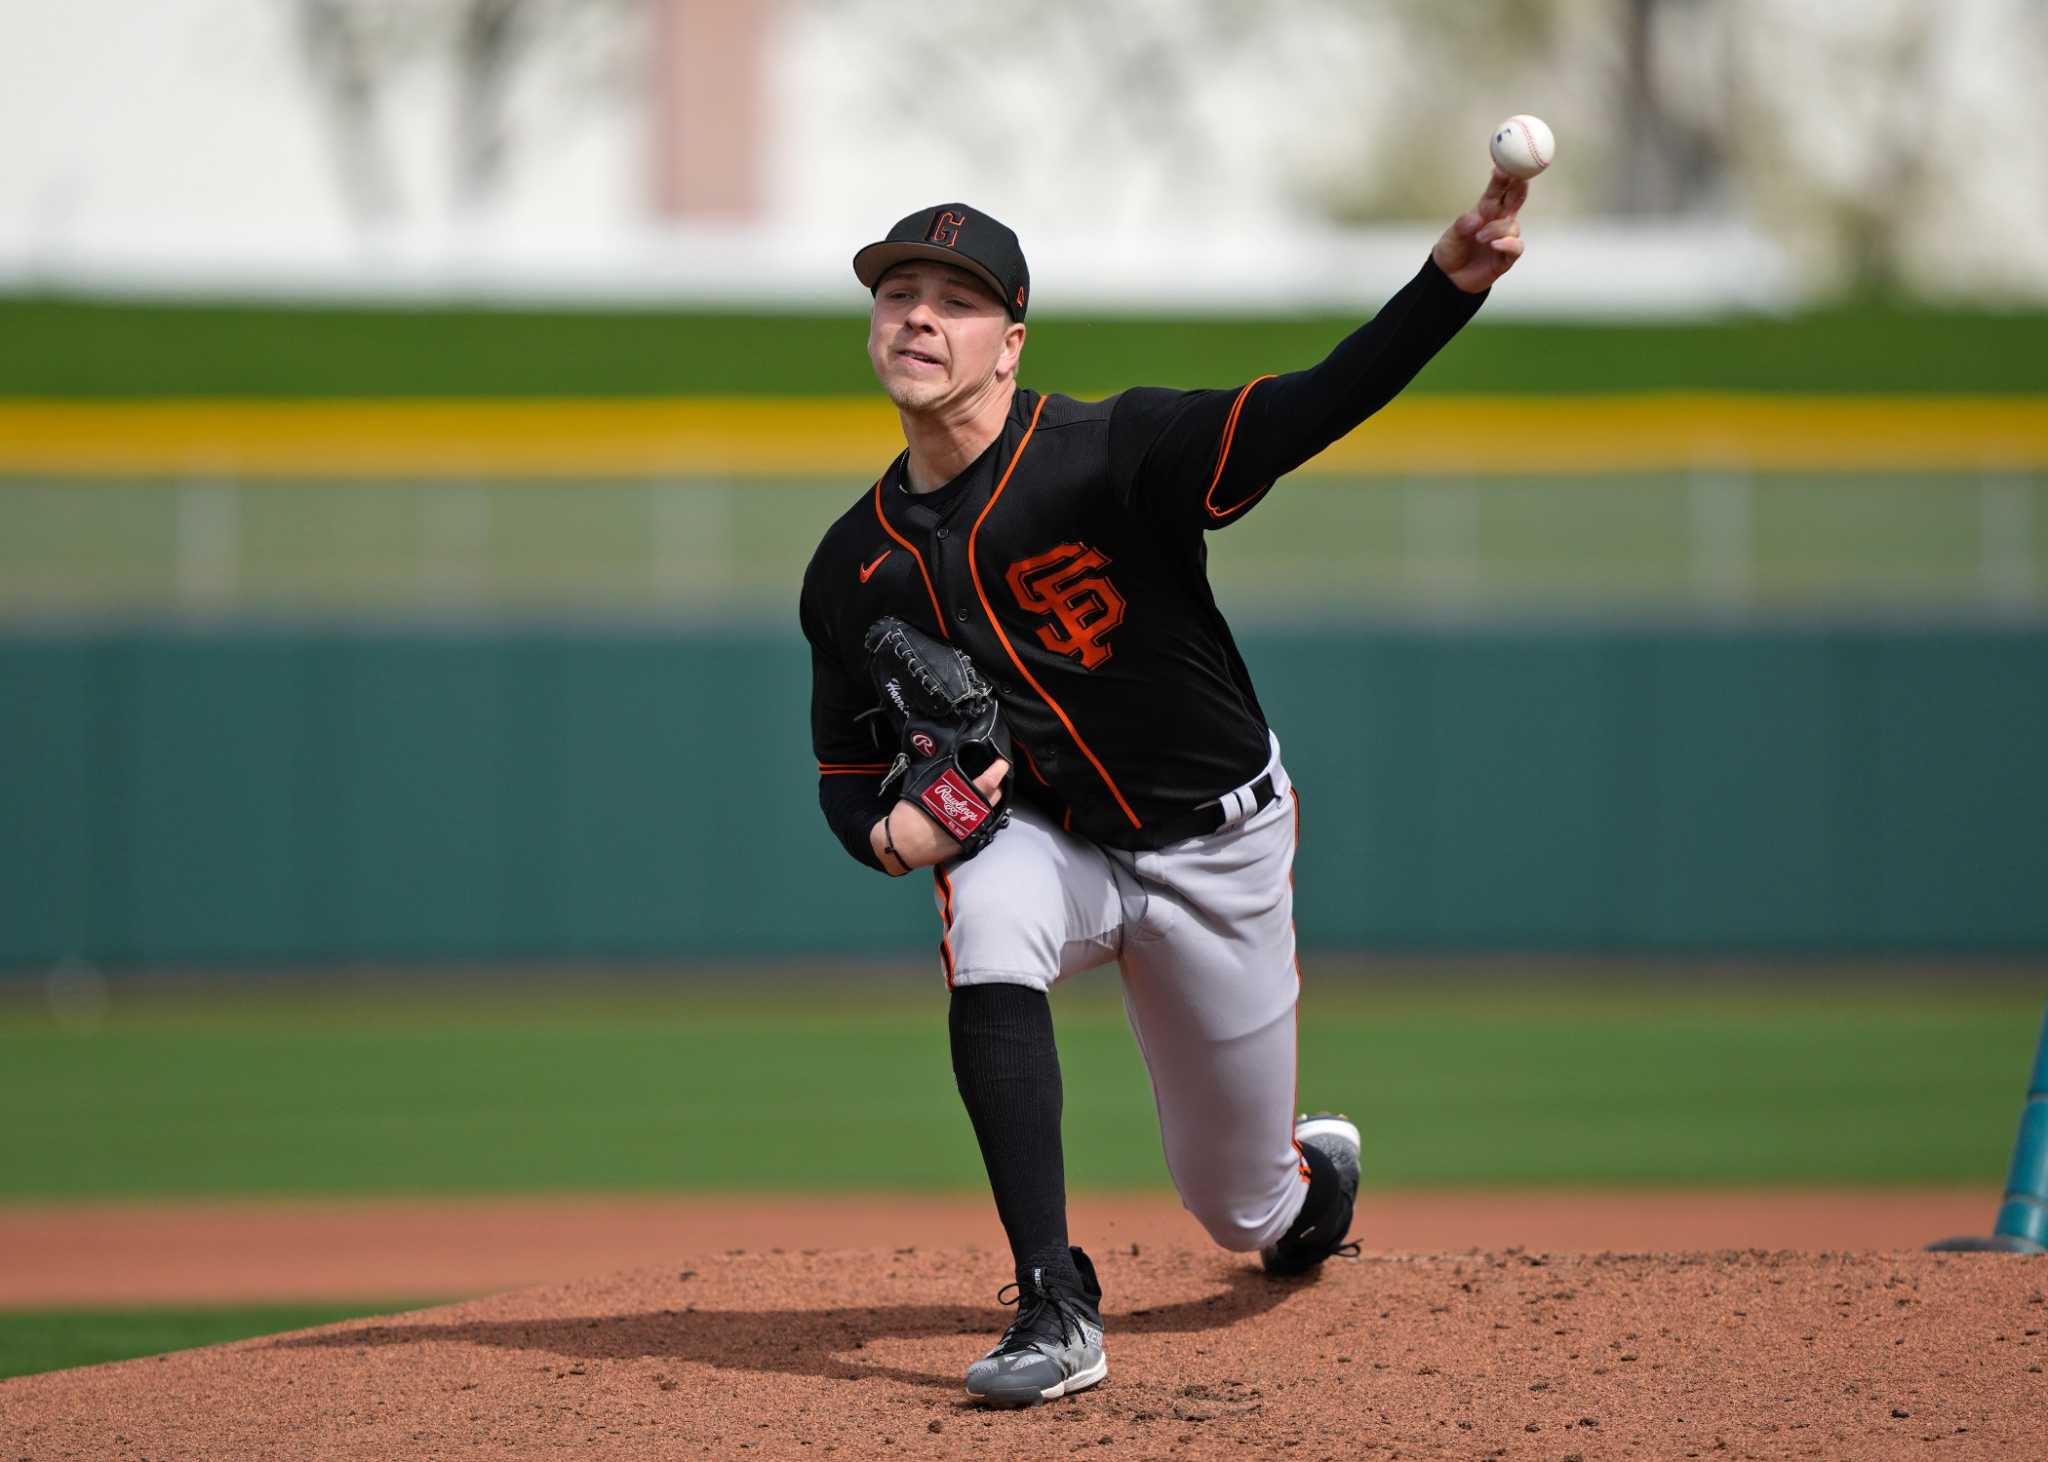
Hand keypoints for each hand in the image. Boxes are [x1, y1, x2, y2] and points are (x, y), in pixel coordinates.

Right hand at [871, 757, 1010, 873]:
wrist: (899, 845)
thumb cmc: (909, 816)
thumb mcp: (924, 789)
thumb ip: (944, 779)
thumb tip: (953, 768)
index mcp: (961, 803)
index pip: (988, 783)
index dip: (998, 770)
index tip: (1002, 761)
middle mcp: (971, 818)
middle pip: (994, 798)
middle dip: (998, 785)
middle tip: (995, 773)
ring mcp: (970, 832)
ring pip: (989, 812)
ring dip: (989, 800)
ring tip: (985, 789)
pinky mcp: (965, 843)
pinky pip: (980, 824)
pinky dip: (979, 814)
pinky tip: (972, 808)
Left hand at [1432, 166, 1527, 293]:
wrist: (1450, 278)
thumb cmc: (1452, 251)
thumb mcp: (1451, 236)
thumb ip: (1462, 225)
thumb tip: (1476, 218)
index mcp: (1485, 210)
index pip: (1498, 190)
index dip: (1503, 178)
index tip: (1503, 167)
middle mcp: (1499, 221)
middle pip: (1515, 199)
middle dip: (1519, 187)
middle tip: (1519, 178)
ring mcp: (1505, 238)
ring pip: (1512, 225)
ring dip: (1497, 229)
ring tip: (1479, 238)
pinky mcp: (1507, 257)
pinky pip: (1516, 247)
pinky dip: (1507, 244)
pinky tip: (1494, 245)